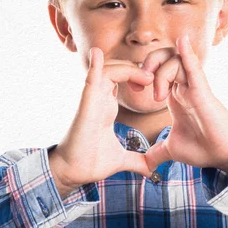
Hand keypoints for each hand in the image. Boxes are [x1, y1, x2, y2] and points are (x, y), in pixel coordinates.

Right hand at [50, 47, 155, 188]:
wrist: (73, 173)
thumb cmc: (91, 163)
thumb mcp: (122, 159)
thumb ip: (137, 160)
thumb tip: (151, 170)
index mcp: (107, 107)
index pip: (121, 79)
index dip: (138, 75)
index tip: (154, 85)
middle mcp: (99, 100)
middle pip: (116, 69)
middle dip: (135, 68)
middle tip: (152, 79)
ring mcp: (92, 101)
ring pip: (107, 70)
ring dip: (126, 68)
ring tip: (145, 77)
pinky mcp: (85, 106)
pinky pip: (89, 80)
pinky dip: (93, 66)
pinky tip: (97, 54)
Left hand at [142, 35, 227, 174]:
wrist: (223, 156)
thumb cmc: (203, 148)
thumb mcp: (172, 149)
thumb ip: (157, 153)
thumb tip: (145, 165)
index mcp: (175, 95)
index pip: (157, 69)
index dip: (142, 72)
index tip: (134, 89)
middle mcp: (184, 87)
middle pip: (165, 57)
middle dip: (149, 64)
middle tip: (141, 83)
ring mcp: (195, 87)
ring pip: (175, 61)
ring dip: (160, 74)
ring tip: (157, 97)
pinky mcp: (203, 92)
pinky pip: (194, 67)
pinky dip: (187, 53)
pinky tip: (182, 40)